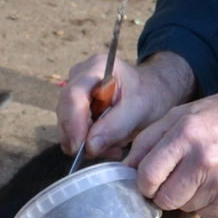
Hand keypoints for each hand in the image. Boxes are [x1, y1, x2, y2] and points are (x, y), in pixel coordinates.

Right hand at [59, 51, 193, 161]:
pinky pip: (72, 132)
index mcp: (96, 67)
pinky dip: (89, 143)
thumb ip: (116, 126)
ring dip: (89, 143)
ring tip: (117, 144)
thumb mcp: (140, 108)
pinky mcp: (74, 108)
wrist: (152, 91)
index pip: (73, 96)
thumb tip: (89, 146)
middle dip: (83, 138)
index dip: (73, 124)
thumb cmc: (149, 93)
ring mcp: (74, 92)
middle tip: (112, 150)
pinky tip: (110, 142)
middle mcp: (79, 76)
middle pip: (66, 112)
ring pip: (67, 125)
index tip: (81, 148)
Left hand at [126, 77, 217, 216]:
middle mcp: (203, 160)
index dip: (141, 181)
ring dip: (181, 197)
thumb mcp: (180, 114)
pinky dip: (200, 202)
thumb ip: (148, 140)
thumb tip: (125, 167)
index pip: (147, 176)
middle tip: (168, 178)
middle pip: (163, 199)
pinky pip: (203, 213)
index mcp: (186, 134)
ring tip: (193, 175)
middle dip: (159, 192)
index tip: (145, 177)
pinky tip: (208, 182)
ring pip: (182, 208)